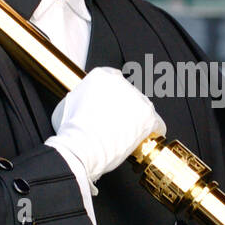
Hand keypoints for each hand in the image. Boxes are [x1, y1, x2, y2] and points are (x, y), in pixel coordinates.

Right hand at [48, 66, 165, 185]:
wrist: (81, 149)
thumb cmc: (72, 131)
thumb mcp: (67, 103)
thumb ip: (82, 97)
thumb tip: (85, 103)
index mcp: (102, 76)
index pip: (114, 81)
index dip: (112, 98)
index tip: (111, 108)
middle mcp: (122, 83)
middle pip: (129, 95)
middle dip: (124, 109)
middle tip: (114, 125)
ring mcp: (137, 99)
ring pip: (142, 108)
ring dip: (136, 120)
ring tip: (124, 135)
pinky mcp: (149, 117)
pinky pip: (156, 123)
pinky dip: (150, 132)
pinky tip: (140, 138)